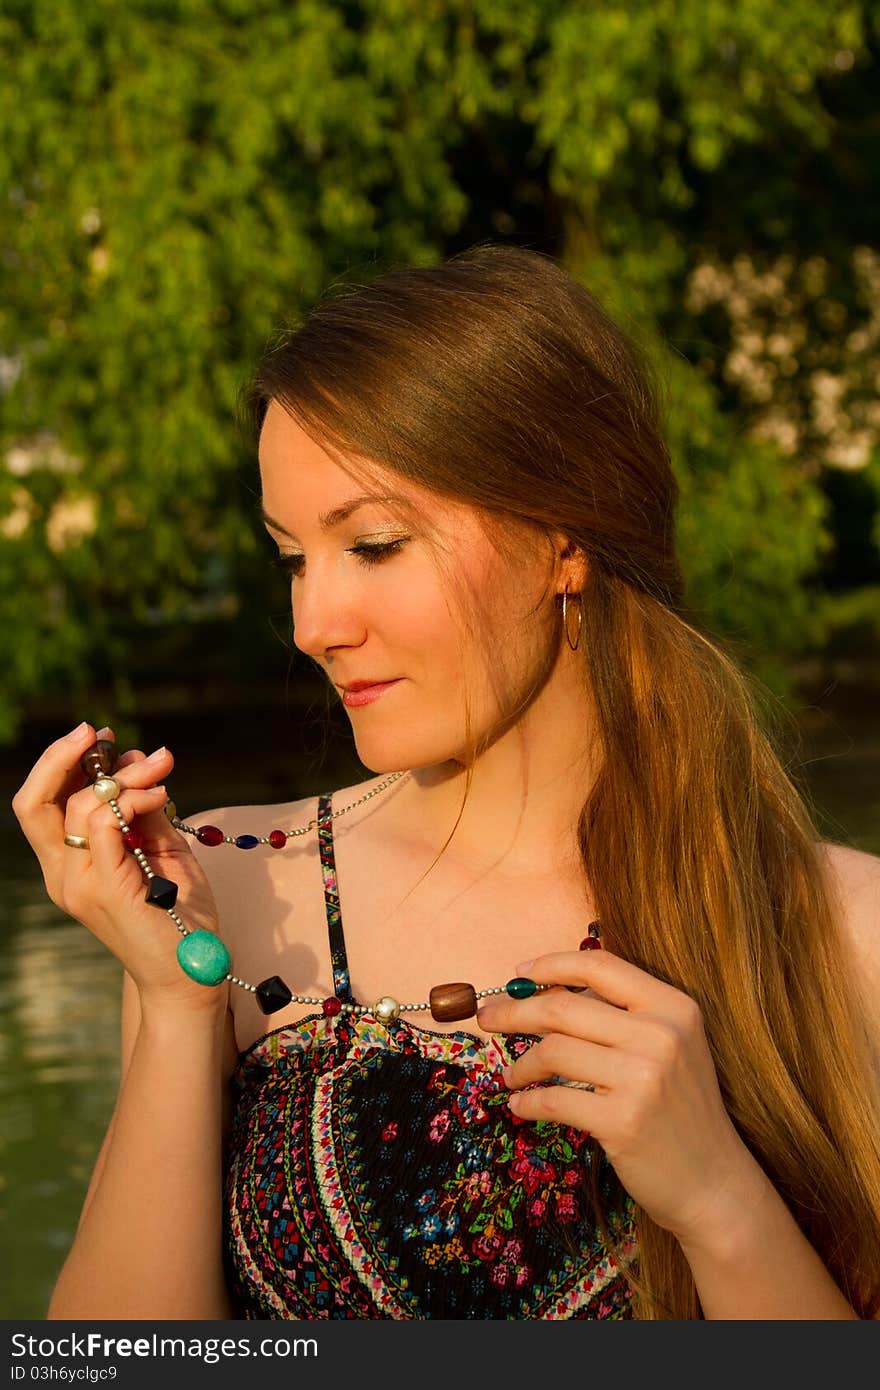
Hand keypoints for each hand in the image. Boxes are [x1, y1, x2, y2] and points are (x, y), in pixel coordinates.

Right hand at [11, 721, 227, 1011]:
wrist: (191, 974)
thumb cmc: (178, 914)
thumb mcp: (161, 849)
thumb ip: (144, 810)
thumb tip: (137, 759)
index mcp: (69, 867)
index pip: (42, 805)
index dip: (63, 764)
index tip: (101, 738)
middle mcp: (64, 876)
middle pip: (33, 803)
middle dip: (61, 756)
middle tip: (98, 730)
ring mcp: (80, 885)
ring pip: (77, 806)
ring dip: (122, 774)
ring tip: (160, 766)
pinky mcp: (107, 889)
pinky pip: (104, 825)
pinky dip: (132, 797)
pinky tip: (160, 793)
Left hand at [476, 948, 754, 1246]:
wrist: (714, 1181)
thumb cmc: (681, 1109)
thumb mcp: (671, 1046)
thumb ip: (622, 1015)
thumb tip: (546, 991)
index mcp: (673, 1007)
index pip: (600, 966)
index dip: (551, 965)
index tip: (518, 974)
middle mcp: (661, 1035)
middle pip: (563, 1007)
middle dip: (515, 1010)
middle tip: (488, 1018)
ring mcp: (643, 1079)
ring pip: (553, 1051)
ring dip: (520, 1063)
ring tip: (512, 1075)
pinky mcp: (623, 1122)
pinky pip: (553, 1100)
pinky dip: (527, 1101)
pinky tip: (521, 1105)